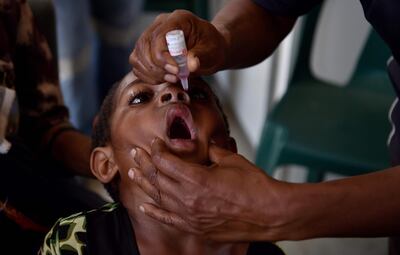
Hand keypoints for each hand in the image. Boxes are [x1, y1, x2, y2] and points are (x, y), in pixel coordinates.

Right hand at [129, 10, 228, 83]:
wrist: (210, 50)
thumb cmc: (212, 48)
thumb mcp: (212, 52)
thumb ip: (201, 57)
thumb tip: (191, 66)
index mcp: (178, 19)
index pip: (159, 36)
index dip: (163, 56)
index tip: (176, 71)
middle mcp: (161, 25)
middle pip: (144, 46)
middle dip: (157, 67)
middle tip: (175, 78)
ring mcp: (152, 37)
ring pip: (138, 56)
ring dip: (152, 73)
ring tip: (172, 78)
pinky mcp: (147, 50)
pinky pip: (138, 64)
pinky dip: (148, 76)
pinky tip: (164, 79)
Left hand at [129, 138, 289, 240]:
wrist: (270, 213)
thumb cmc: (255, 187)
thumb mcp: (232, 161)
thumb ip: (213, 153)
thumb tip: (205, 148)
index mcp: (198, 179)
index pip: (167, 162)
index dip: (158, 150)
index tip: (155, 142)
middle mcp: (189, 199)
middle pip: (158, 178)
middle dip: (145, 163)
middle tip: (136, 153)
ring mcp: (191, 215)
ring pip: (159, 197)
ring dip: (145, 183)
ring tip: (133, 173)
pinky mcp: (196, 227)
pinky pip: (168, 219)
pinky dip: (155, 212)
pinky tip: (144, 205)